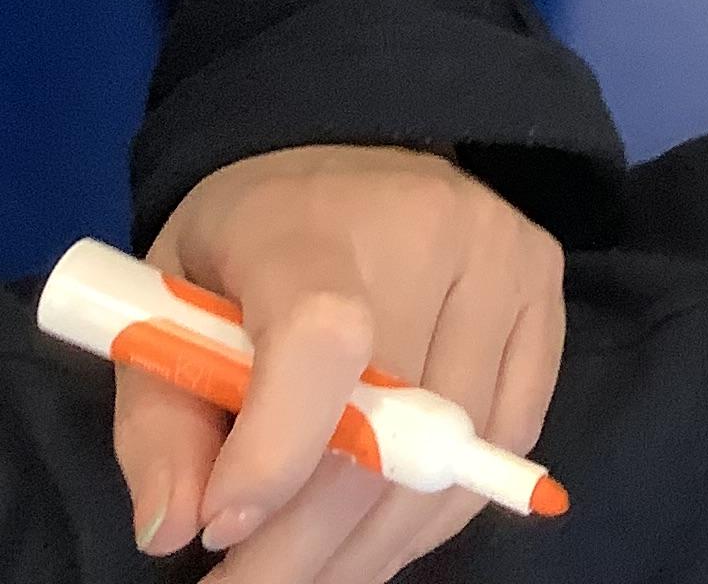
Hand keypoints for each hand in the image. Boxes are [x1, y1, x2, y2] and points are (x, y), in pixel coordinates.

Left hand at [117, 145, 564, 583]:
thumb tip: (177, 527)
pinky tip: (376, 523)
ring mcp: (507, 256)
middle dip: (306, 546)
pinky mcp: (548, 291)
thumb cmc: (245, 244)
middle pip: (389, 430)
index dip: (278, 452)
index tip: (221, 528)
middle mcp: (433, 225)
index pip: (322, 338)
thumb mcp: (163, 308)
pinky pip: (507, 445)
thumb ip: (159, 420)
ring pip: (451, 461)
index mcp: (316, 220)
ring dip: (369, 546)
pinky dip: (436, 511)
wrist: (344, 163)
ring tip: (306, 565)